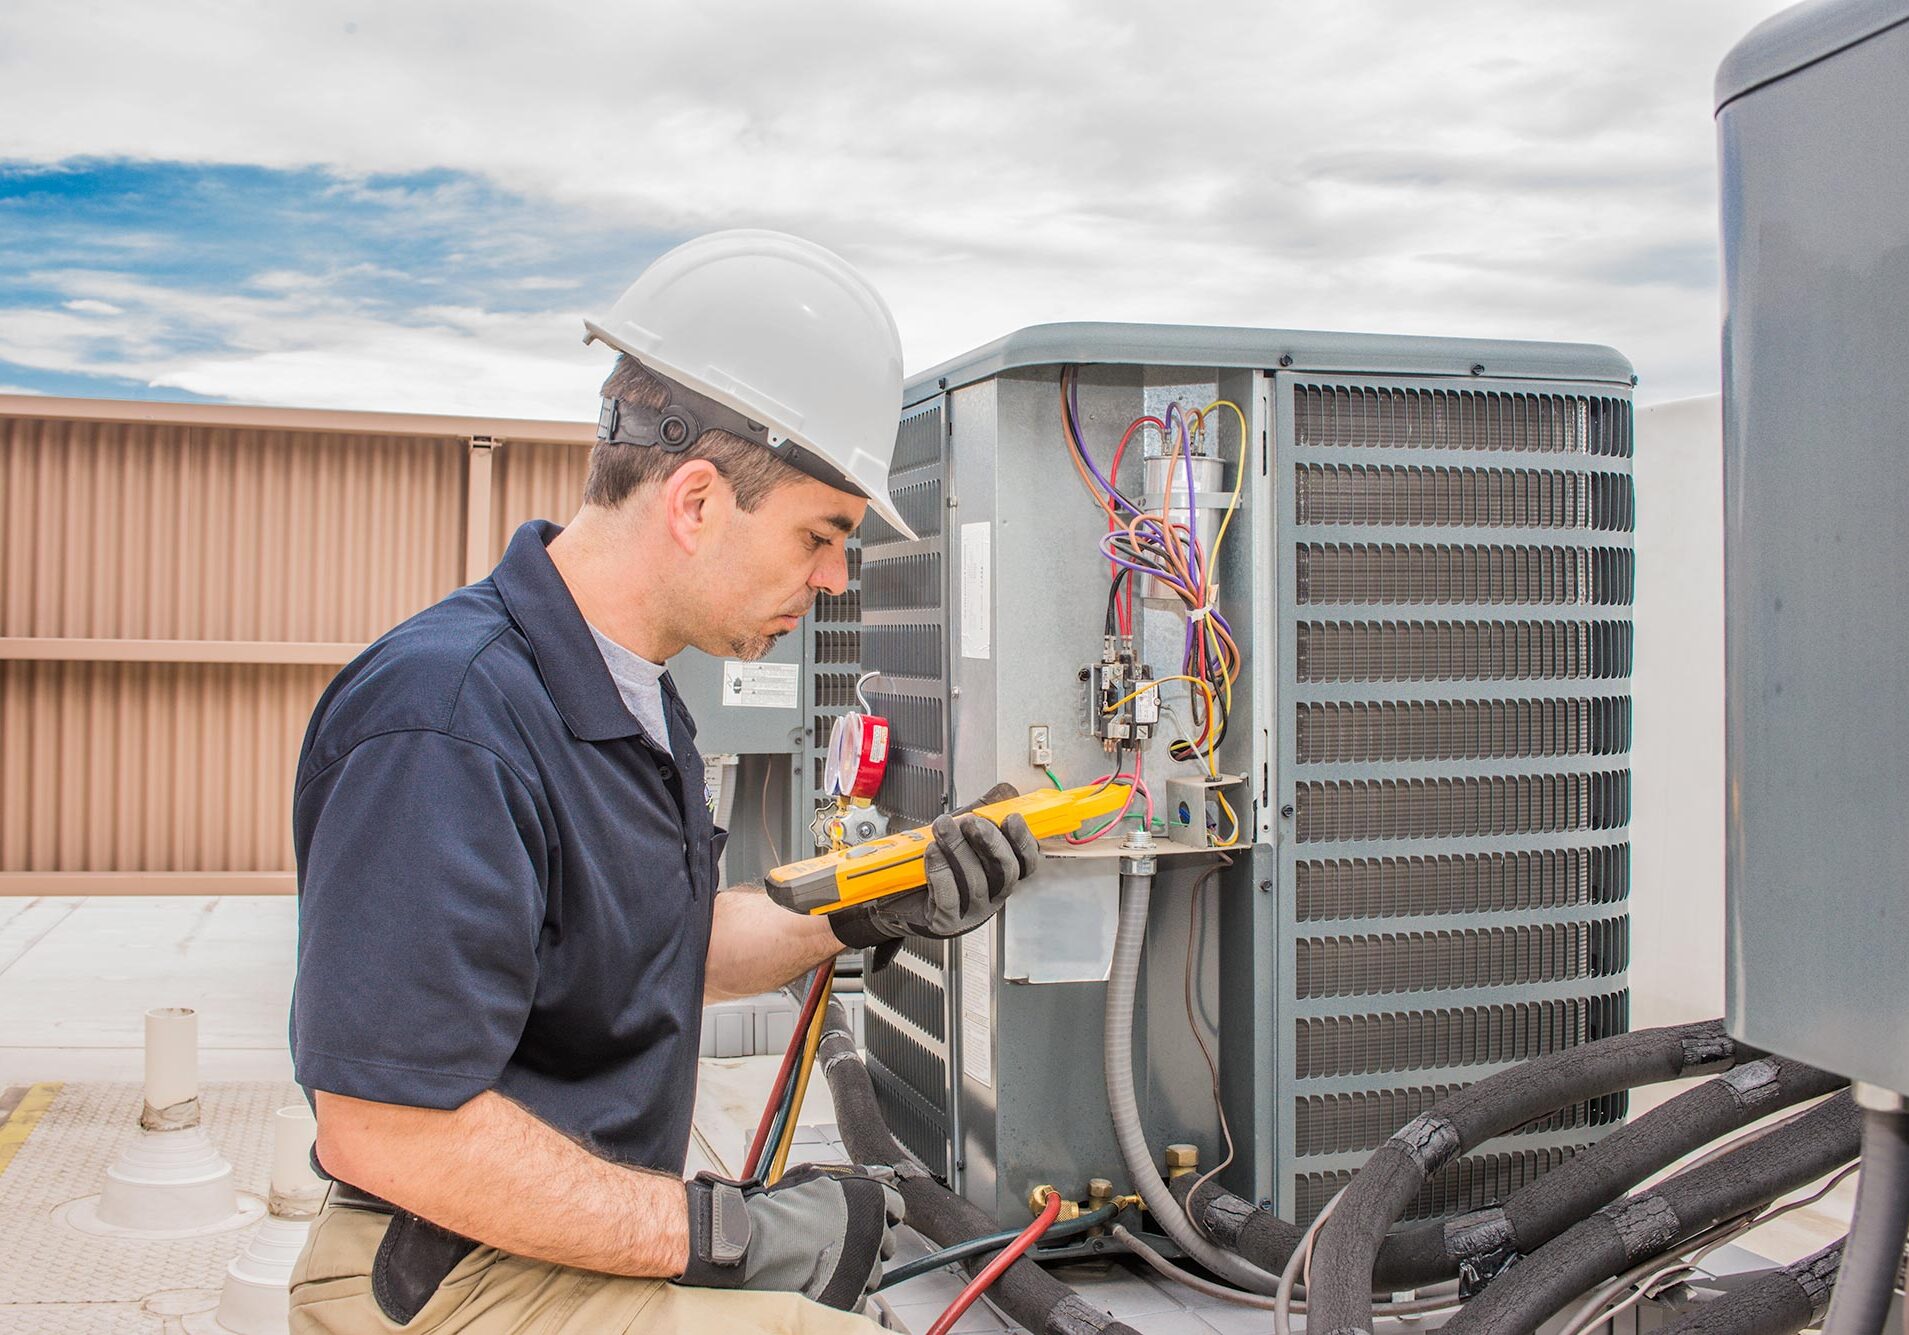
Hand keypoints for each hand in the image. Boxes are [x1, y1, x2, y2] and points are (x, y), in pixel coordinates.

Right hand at [677, 1164, 903, 1309]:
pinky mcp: (851, 1299)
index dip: (878, 1211)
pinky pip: (860, 1298)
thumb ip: (854, 1176)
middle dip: (868, 1240)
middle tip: (838, 1238)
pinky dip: (846, 1292)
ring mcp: (865, 1269)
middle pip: (886, 1241)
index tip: (864, 1216)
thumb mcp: (818, 1177)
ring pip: (873, 1272)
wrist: (752, 1245)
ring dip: (856, 1267)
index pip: (896, 1207)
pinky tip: (823, 1279)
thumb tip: (878, 1173)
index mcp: (873, 1201)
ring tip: (824, 1259)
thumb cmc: (779, 1209)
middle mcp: (876, 1234)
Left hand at [832, 783, 1041, 946]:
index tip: (1011, 818)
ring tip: (942, 829)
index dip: (1023, 840)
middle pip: (1006, 872)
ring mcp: (971, 911)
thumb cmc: (935, 864)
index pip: (1026, 862)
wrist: (899, 894)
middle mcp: (992, 895)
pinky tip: (932, 853)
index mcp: (1000, 874)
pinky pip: (949, 897)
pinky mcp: (947, 921)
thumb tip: (1004, 792)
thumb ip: (983, 813)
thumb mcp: (961, 834)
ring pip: (975, 882)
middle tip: (971, 821)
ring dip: (958, 850)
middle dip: (990, 842)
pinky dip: (940, 871)